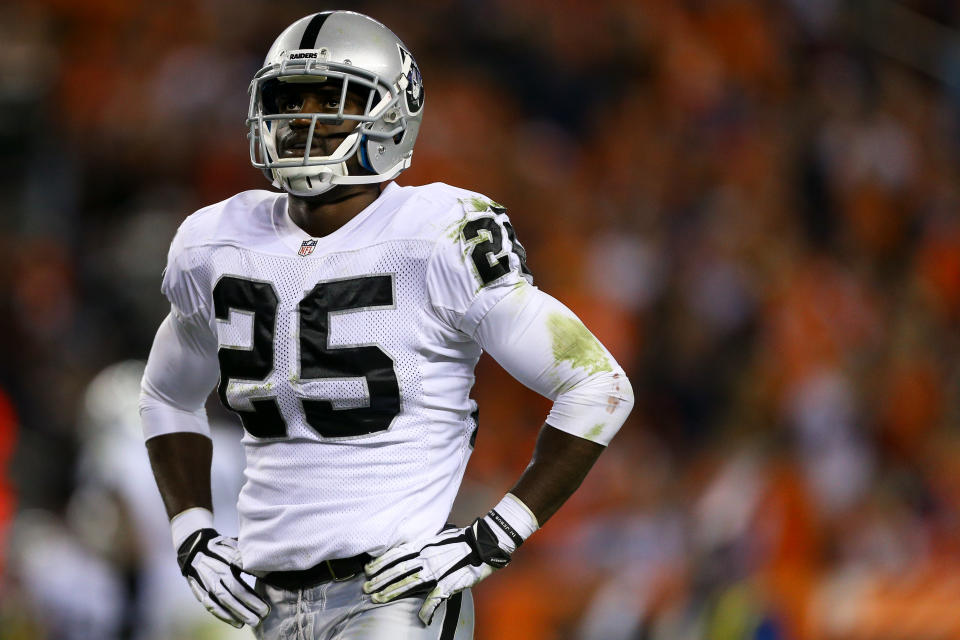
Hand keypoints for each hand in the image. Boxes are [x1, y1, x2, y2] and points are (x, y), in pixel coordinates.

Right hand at [177, 528, 269, 627]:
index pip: (244, 572)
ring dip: (239, 612)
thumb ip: (249, 559)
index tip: (268, 597)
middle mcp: (216, 571)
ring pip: (223, 600)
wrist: (194, 549)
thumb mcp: (235, 547)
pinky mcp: (200, 591)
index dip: (256, 586)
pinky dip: (224, 615)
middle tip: (264, 614)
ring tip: (253, 621)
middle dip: (250, 604)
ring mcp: (207, 582)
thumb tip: (269, 568)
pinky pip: (212, 605)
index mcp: (227, 558)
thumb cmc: (221, 549)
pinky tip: (237, 622)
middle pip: (234, 589)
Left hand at [363, 517, 511, 624]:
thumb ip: (422, 546)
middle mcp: (426, 558)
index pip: (397, 555)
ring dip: (392, 592)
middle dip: (380, 580)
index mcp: (424, 546)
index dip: (381, 562)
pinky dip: (427, 608)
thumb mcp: (437, 537)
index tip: (368, 569)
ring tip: (378, 599)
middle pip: (398, 570)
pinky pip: (435, 598)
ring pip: (409, 583)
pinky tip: (420, 617)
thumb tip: (408, 551)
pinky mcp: (449, 583)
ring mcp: (437, 571)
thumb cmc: (461, 539)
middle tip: (366, 588)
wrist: (483, 544)